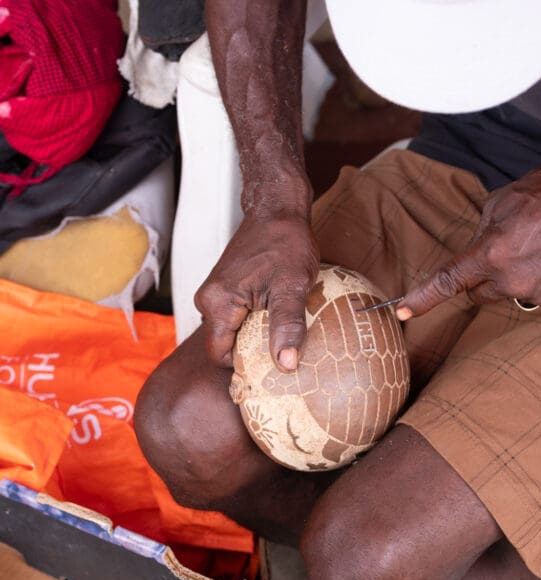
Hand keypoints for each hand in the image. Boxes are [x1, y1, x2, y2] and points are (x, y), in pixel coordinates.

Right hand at [194, 213, 318, 370]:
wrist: (278, 209)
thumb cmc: (286, 242)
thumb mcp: (293, 286)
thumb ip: (287, 325)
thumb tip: (286, 363)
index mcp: (217, 303)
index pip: (220, 356)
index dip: (246, 367)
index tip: (273, 370)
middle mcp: (208, 300)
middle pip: (226, 346)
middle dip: (253, 354)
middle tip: (285, 355)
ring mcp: (215, 294)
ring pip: (232, 333)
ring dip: (256, 338)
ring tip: (284, 335)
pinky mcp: (225, 289)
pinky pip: (236, 319)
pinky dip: (256, 324)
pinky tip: (278, 320)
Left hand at [397, 156, 540, 317]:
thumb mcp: (506, 198)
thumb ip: (483, 229)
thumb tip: (477, 248)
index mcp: (492, 252)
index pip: (448, 281)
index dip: (422, 298)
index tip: (402, 311)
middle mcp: (513, 280)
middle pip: (480, 293)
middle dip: (484, 277)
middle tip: (509, 248)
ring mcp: (540, 293)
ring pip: (512, 294)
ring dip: (518, 277)